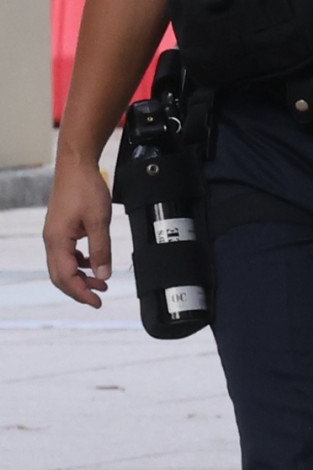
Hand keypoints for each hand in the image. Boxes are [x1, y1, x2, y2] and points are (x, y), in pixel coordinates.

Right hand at [43, 157, 112, 308]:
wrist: (76, 167)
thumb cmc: (85, 189)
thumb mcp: (99, 221)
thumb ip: (101, 249)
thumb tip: (103, 274)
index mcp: (57, 241)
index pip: (65, 277)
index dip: (80, 292)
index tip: (96, 302)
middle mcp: (52, 241)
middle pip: (61, 275)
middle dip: (79, 289)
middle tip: (99, 297)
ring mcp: (55, 235)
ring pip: (64, 265)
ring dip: (81, 276)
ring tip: (101, 282)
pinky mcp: (61, 229)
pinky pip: (68, 253)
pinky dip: (80, 262)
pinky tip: (94, 263)